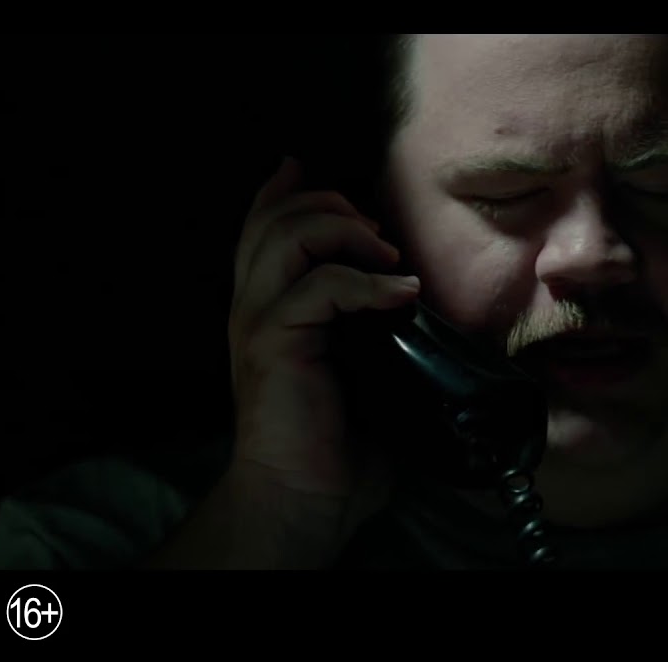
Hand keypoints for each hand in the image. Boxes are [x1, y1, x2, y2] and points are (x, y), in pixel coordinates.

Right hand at [226, 157, 417, 532]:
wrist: (305, 497)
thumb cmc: (337, 443)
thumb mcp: (358, 370)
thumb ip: (369, 327)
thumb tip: (414, 302)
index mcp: (266, 307)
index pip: (261, 227)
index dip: (285, 191)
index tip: (311, 171)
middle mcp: (253, 305)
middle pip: (275, 217)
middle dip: (330, 203)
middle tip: (375, 229)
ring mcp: (259, 321)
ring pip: (291, 235)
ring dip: (346, 230)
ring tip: (386, 253)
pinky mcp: (277, 342)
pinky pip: (321, 285)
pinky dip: (369, 283)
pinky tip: (403, 294)